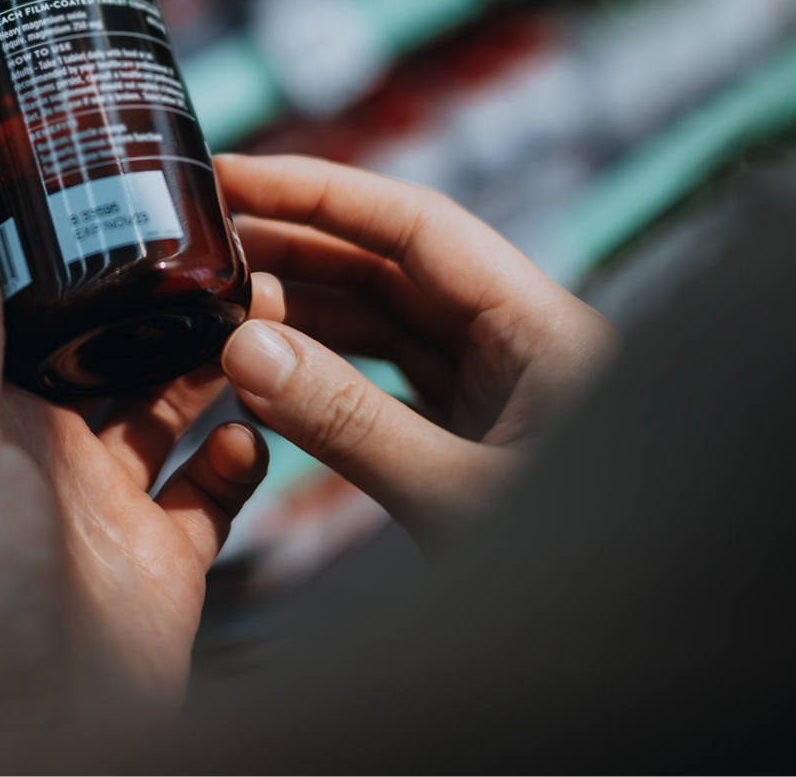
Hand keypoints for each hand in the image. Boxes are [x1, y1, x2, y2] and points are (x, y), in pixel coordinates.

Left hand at [0, 206, 273, 773]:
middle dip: (171, 307)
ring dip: (218, 364)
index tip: (142, 201)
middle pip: (119, 355)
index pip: (37, 315)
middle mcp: (45, 454)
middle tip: (231, 254)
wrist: (18, 747)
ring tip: (263, 314)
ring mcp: (108, 509)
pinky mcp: (165, 564)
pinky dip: (240, 457)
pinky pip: (214, 492)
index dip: (87, 261)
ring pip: (175, 411)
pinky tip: (248, 437)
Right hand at [215, 155, 618, 549]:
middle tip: (203, 242)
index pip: (415, 225)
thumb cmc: (575, 574)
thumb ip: (348, 421)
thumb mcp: (456, 496)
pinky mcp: (471, 432)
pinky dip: (323, 366)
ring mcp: (494, 388)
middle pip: (392, 263)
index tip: (235, 179)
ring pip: (383, 320)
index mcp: (542, 328)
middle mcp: (518, 343)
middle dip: (297, 246)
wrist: (619, 645)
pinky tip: (265, 366)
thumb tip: (244, 348)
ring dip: (302, 307)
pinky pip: (385, 375)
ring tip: (218, 303)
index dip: (320, 193)